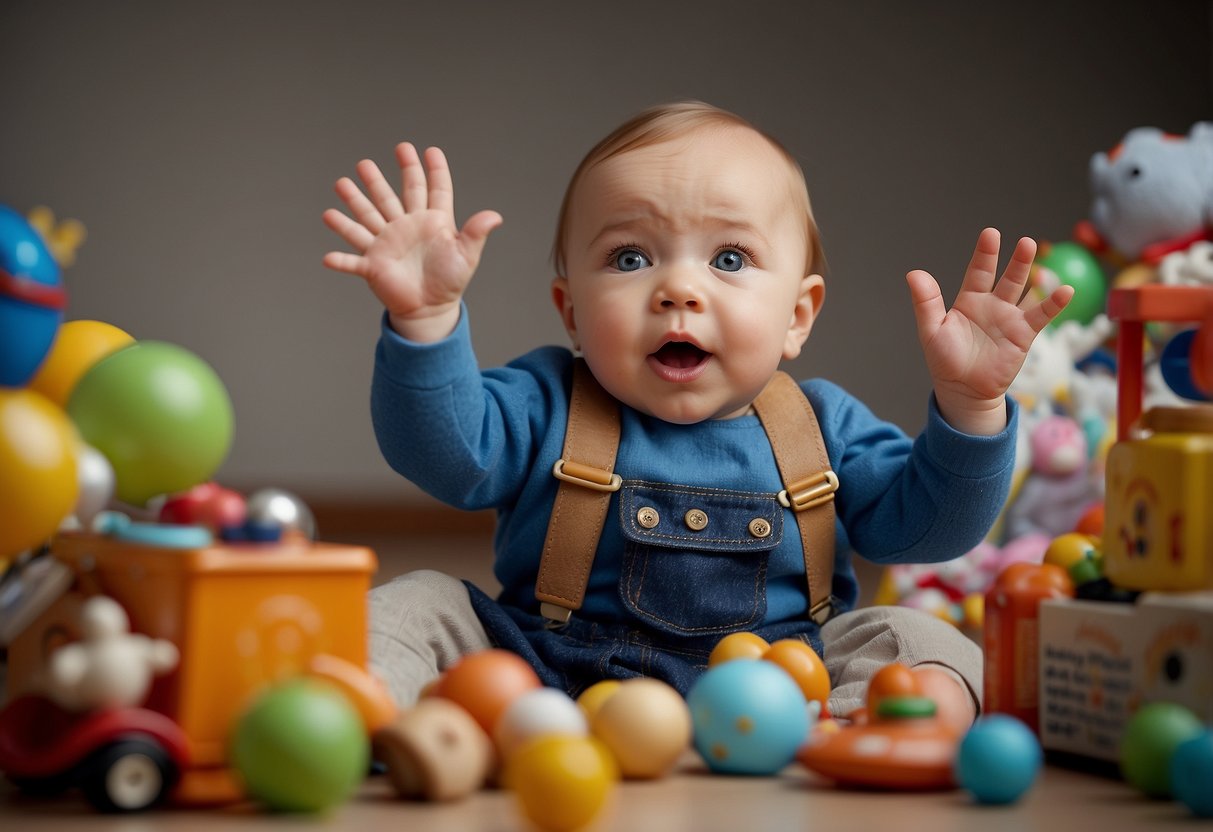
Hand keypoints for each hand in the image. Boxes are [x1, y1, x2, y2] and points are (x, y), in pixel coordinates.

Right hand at [323, 143, 501, 341]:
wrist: (431, 308)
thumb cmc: (450, 280)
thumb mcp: (467, 255)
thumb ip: (476, 233)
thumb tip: (495, 216)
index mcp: (431, 221)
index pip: (432, 189)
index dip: (432, 170)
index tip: (428, 150)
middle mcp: (405, 227)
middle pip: (390, 197)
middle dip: (377, 180)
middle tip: (366, 163)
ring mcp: (386, 244)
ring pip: (366, 218)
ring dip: (353, 203)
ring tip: (341, 183)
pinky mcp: (373, 266)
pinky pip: (353, 263)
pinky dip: (341, 261)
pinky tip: (328, 257)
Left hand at [906, 228, 1072, 434]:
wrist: (964, 390)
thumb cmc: (945, 360)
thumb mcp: (931, 330)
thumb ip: (926, 302)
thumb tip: (913, 273)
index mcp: (969, 300)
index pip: (978, 271)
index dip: (985, 254)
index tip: (991, 234)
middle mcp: (991, 305)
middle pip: (1007, 277)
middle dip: (1016, 260)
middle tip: (1025, 242)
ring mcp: (1009, 318)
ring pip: (1024, 291)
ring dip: (1031, 273)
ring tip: (1040, 256)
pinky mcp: (1023, 334)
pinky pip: (1040, 316)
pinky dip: (1053, 304)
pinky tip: (1066, 291)